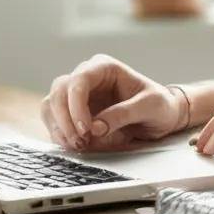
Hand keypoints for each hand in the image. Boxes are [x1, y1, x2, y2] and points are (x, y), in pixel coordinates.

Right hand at [40, 53, 183, 151]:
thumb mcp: (150, 106)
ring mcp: (78, 96)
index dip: (76, 105)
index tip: (86, 129)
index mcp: (104, 68)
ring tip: (78, 146)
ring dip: (59, 128)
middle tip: (81, 142)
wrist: (162, 116)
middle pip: (59, 92)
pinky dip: (60, 135)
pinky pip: (55, 122)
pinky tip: (75, 146)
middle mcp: (87, 78)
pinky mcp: (74, 113)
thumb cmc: (159, 105)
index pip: (78, 80)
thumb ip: (124, 114)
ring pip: (51, 106)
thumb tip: (96, 128)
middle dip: (65, 119)